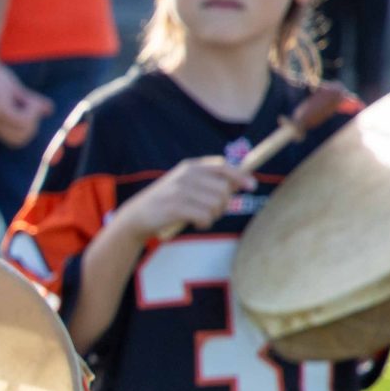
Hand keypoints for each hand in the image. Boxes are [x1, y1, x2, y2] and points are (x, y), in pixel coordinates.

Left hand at [0, 56, 51, 147]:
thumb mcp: (16, 91)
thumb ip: (32, 102)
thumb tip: (50, 110)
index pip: (16, 141)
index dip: (29, 130)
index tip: (29, 112)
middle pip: (20, 139)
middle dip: (33, 126)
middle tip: (32, 106)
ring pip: (23, 131)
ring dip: (33, 118)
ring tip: (30, 101)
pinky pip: (21, 119)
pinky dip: (31, 110)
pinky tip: (29, 98)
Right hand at [123, 157, 254, 236]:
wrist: (137, 216)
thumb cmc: (167, 202)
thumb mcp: (185, 184)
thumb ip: (208, 181)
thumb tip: (239, 183)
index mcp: (190, 167)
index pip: (222, 167)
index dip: (240, 176)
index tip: (252, 186)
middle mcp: (186, 175)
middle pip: (223, 189)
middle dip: (224, 204)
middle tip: (214, 212)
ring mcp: (180, 190)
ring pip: (216, 204)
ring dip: (214, 215)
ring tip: (203, 218)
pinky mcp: (176, 207)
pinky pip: (205, 216)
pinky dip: (205, 222)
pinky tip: (197, 223)